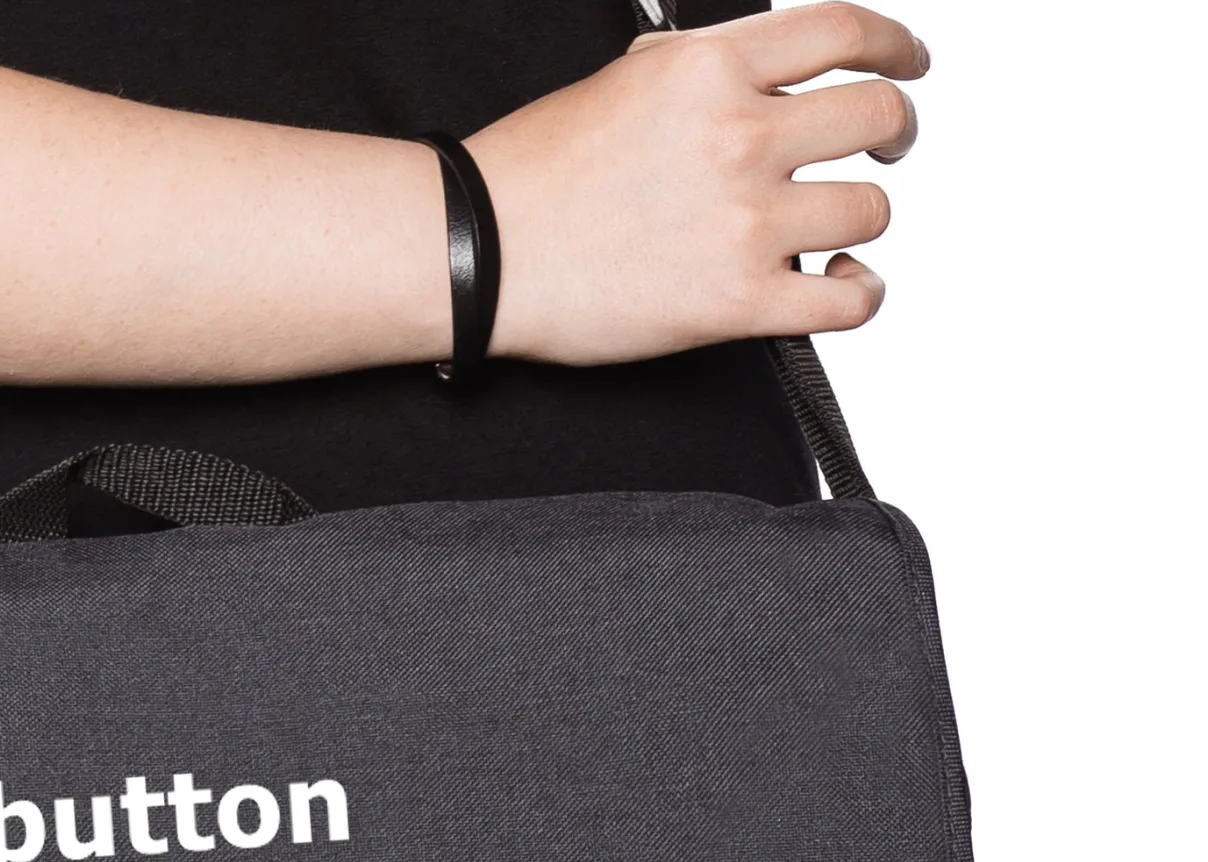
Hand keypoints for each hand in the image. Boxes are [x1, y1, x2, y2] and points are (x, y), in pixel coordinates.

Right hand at [468, 3, 927, 365]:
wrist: (478, 252)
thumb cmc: (529, 178)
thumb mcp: (622, 81)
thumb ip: (699, 71)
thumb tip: (749, 75)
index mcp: (710, 68)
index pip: (844, 34)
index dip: (894, 48)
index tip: (906, 64)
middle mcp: (739, 135)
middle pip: (876, 118)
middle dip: (892, 132)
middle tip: (884, 150)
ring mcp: (744, 221)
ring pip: (870, 210)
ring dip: (861, 220)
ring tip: (833, 233)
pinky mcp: (736, 302)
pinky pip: (850, 301)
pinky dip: (861, 294)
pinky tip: (843, 286)